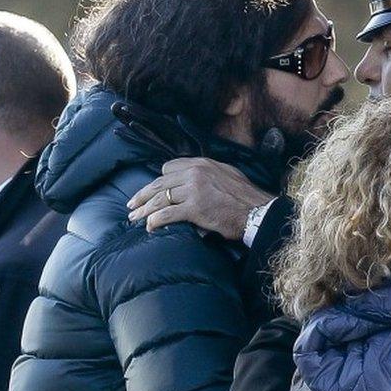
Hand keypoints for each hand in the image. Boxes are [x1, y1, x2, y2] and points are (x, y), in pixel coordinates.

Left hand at [127, 157, 272, 238]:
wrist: (257, 211)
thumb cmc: (245, 197)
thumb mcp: (227, 175)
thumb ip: (208, 175)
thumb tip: (193, 183)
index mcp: (202, 163)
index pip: (169, 168)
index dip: (159, 181)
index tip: (153, 191)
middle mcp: (195, 173)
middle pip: (160, 183)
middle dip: (143, 195)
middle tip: (132, 204)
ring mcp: (194, 190)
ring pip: (160, 199)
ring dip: (144, 210)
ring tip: (135, 218)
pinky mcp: (195, 208)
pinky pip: (167, 214)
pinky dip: (156, 221)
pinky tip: (150, 226)